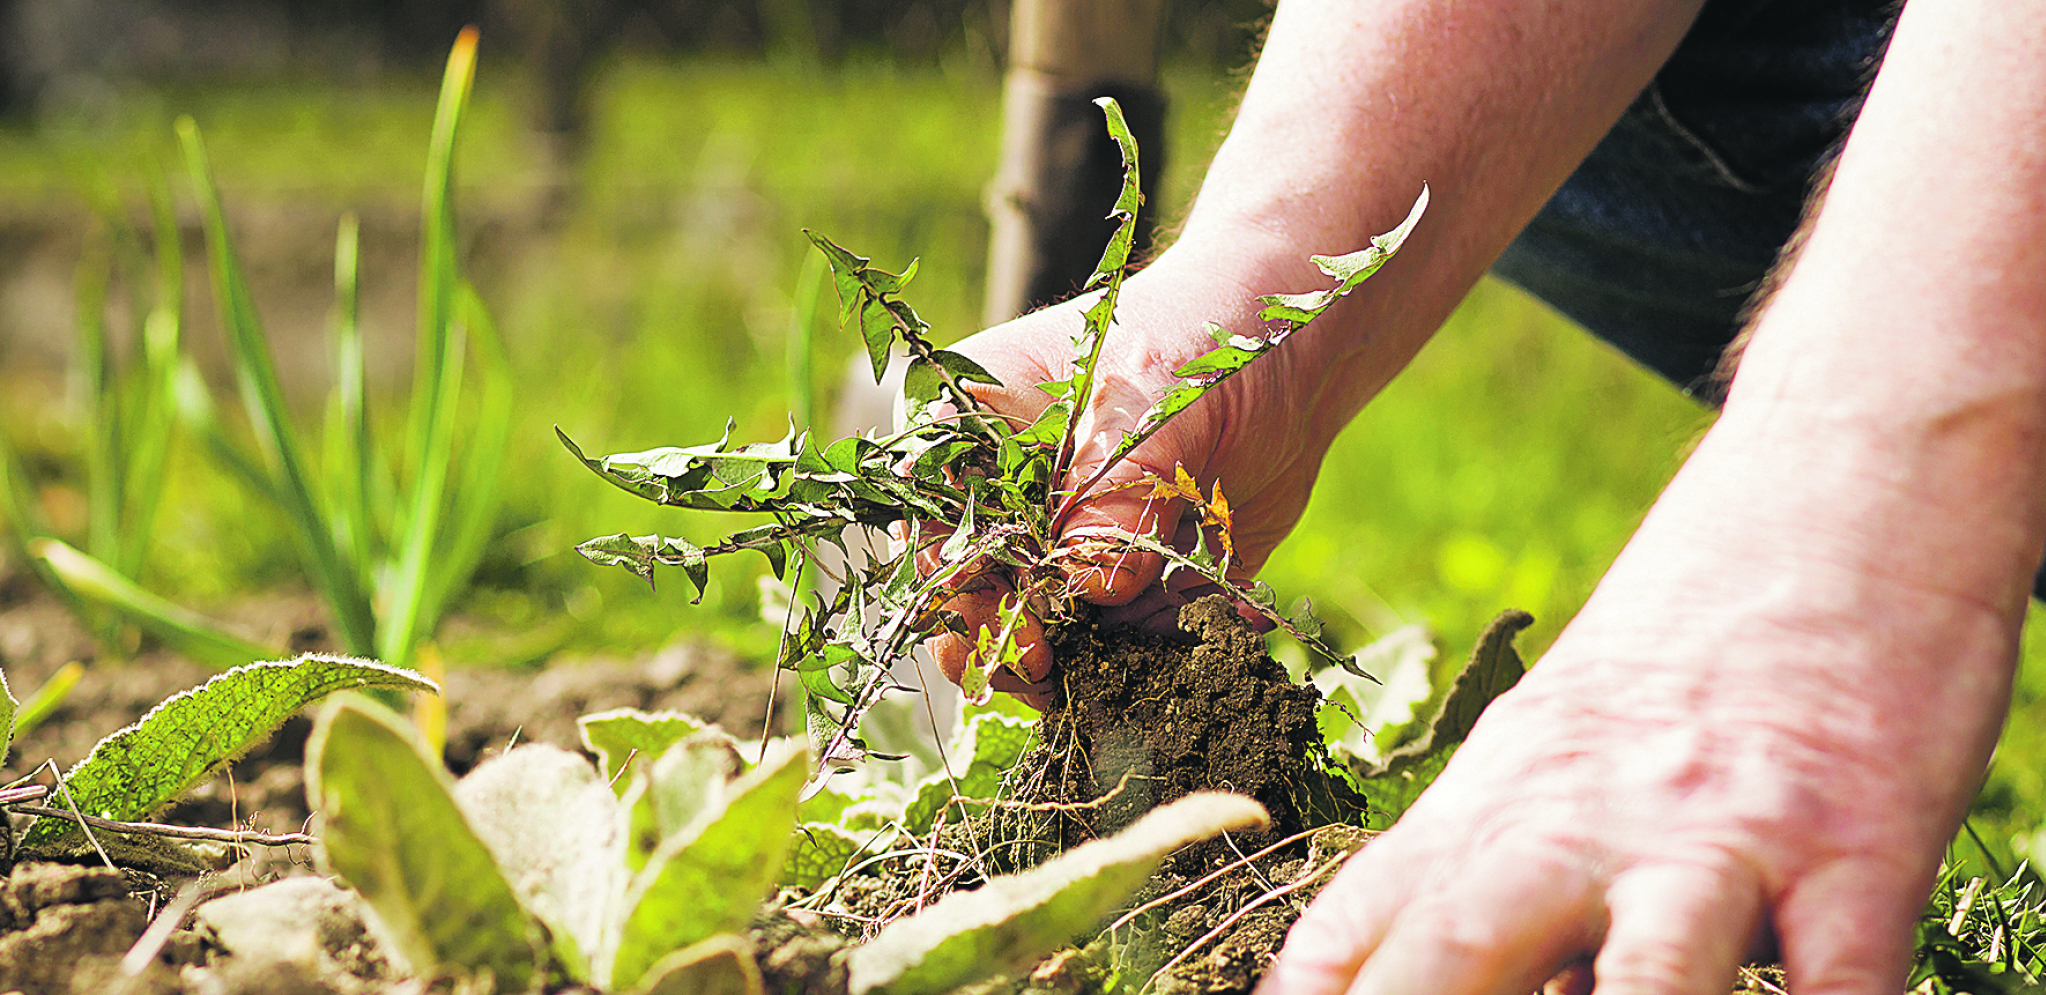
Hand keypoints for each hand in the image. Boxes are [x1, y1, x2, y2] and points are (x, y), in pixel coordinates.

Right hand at [919, 248, 1365, 706]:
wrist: (1298, 348)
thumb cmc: (1206, 340)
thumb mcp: (1154, 408)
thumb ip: (1115, 496)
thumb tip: (1085, 586)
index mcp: (978, 430)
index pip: (935, 524)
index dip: (958, 591)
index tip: (1012, 637)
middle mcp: (1014, 496)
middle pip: (979, 594)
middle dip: (1013, 646)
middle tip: (1055, 675)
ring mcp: (1071, 545)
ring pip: (1051, 632)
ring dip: (1095, 661)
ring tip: (1147, 667)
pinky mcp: (1134, 581)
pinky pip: (1134, 638)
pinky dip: (1170, 647)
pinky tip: (1228, 616)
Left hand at [1260, 423, 2019, 993]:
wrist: (1833, 499)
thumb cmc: (1681, 653)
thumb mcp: (1554, 744)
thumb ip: (1494, 872)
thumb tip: (1445, 981)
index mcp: (1497, 799)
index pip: (1363, 925)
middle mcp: (1585, 821)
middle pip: (1461, 954)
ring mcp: (1718, 835)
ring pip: (1651, 982)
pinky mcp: (1858, 844)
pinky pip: (1840, 981)